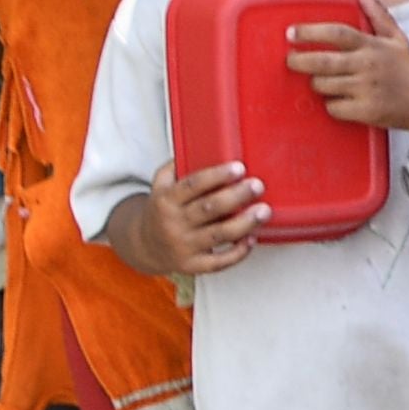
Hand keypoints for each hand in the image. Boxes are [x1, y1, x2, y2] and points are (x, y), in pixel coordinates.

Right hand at [132, 161, 269, 277]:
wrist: (144, 246)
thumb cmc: (162, 210)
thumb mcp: (160, 186)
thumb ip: (175, 167)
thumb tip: (199, 143)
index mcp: (166, 200)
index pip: (192, 185)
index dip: (216, 176)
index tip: (238, 167)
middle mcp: (174, 223)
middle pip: (209, 209)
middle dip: (236, 196)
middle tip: (258, 185)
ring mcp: (183, 246)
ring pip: (219, 235)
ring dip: (245, 223)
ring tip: (264, 211)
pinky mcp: (193, 265)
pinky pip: (219, 262)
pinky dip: (238, 251)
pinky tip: (252, 238)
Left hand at [283, 20, 408, 140]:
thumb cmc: (408, 69)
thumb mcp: (397, 38)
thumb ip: (379, 15)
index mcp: (372, 46)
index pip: (337, 34)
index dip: (311, 32)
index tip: (292, 33)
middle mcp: (368, 66)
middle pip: (323, 61)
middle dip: (300, 61)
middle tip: (290, 60)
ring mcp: (366, 89)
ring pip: (324, 85)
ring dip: (317, 84)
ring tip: (320, 81)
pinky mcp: (366, 111)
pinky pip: (334, 108)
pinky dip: (332, 105)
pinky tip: (339, 101)